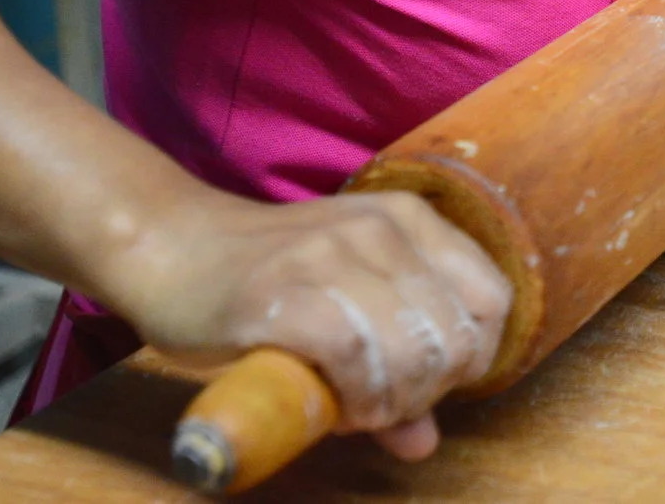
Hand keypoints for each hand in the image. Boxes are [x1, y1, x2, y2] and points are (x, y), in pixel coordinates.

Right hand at [113, 189, 512, 460]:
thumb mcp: (345, 303)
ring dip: (391, 403)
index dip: (472, 359)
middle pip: (454, 338)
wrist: (171, 246)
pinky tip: (336, 406)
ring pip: (410, 350)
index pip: (493, 299)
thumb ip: (395, 365)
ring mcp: (331, 256)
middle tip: (384, 405)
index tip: (429, 382)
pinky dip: (355, 399)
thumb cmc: (266, 279)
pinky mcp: (285, 293)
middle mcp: (379, 229)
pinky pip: (354, 358)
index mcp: (409, 220)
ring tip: (358, 408)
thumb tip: (425, 444)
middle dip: (428, 391)